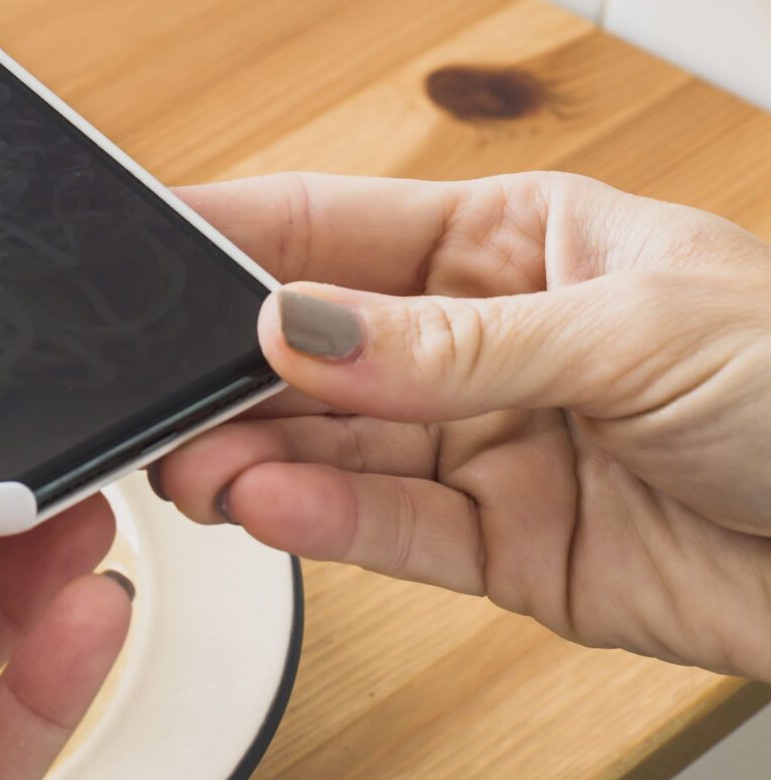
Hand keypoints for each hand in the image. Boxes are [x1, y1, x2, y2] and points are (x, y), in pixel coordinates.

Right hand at [156, 171, 770, 677]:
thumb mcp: (636, 333)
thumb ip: (453, 348)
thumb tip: (301, 328)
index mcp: (520, 244)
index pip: (343, 227)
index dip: (239, 235)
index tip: (143, 249)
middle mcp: (489, 342)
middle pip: (320, 346)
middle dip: (230, 365)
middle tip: (155, 390)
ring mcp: (493, 447)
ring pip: (338, 444)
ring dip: (258, 451)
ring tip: (199, 461)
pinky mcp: (508, 551)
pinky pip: (392, 531)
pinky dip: (325, 521)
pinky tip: (270, 504)